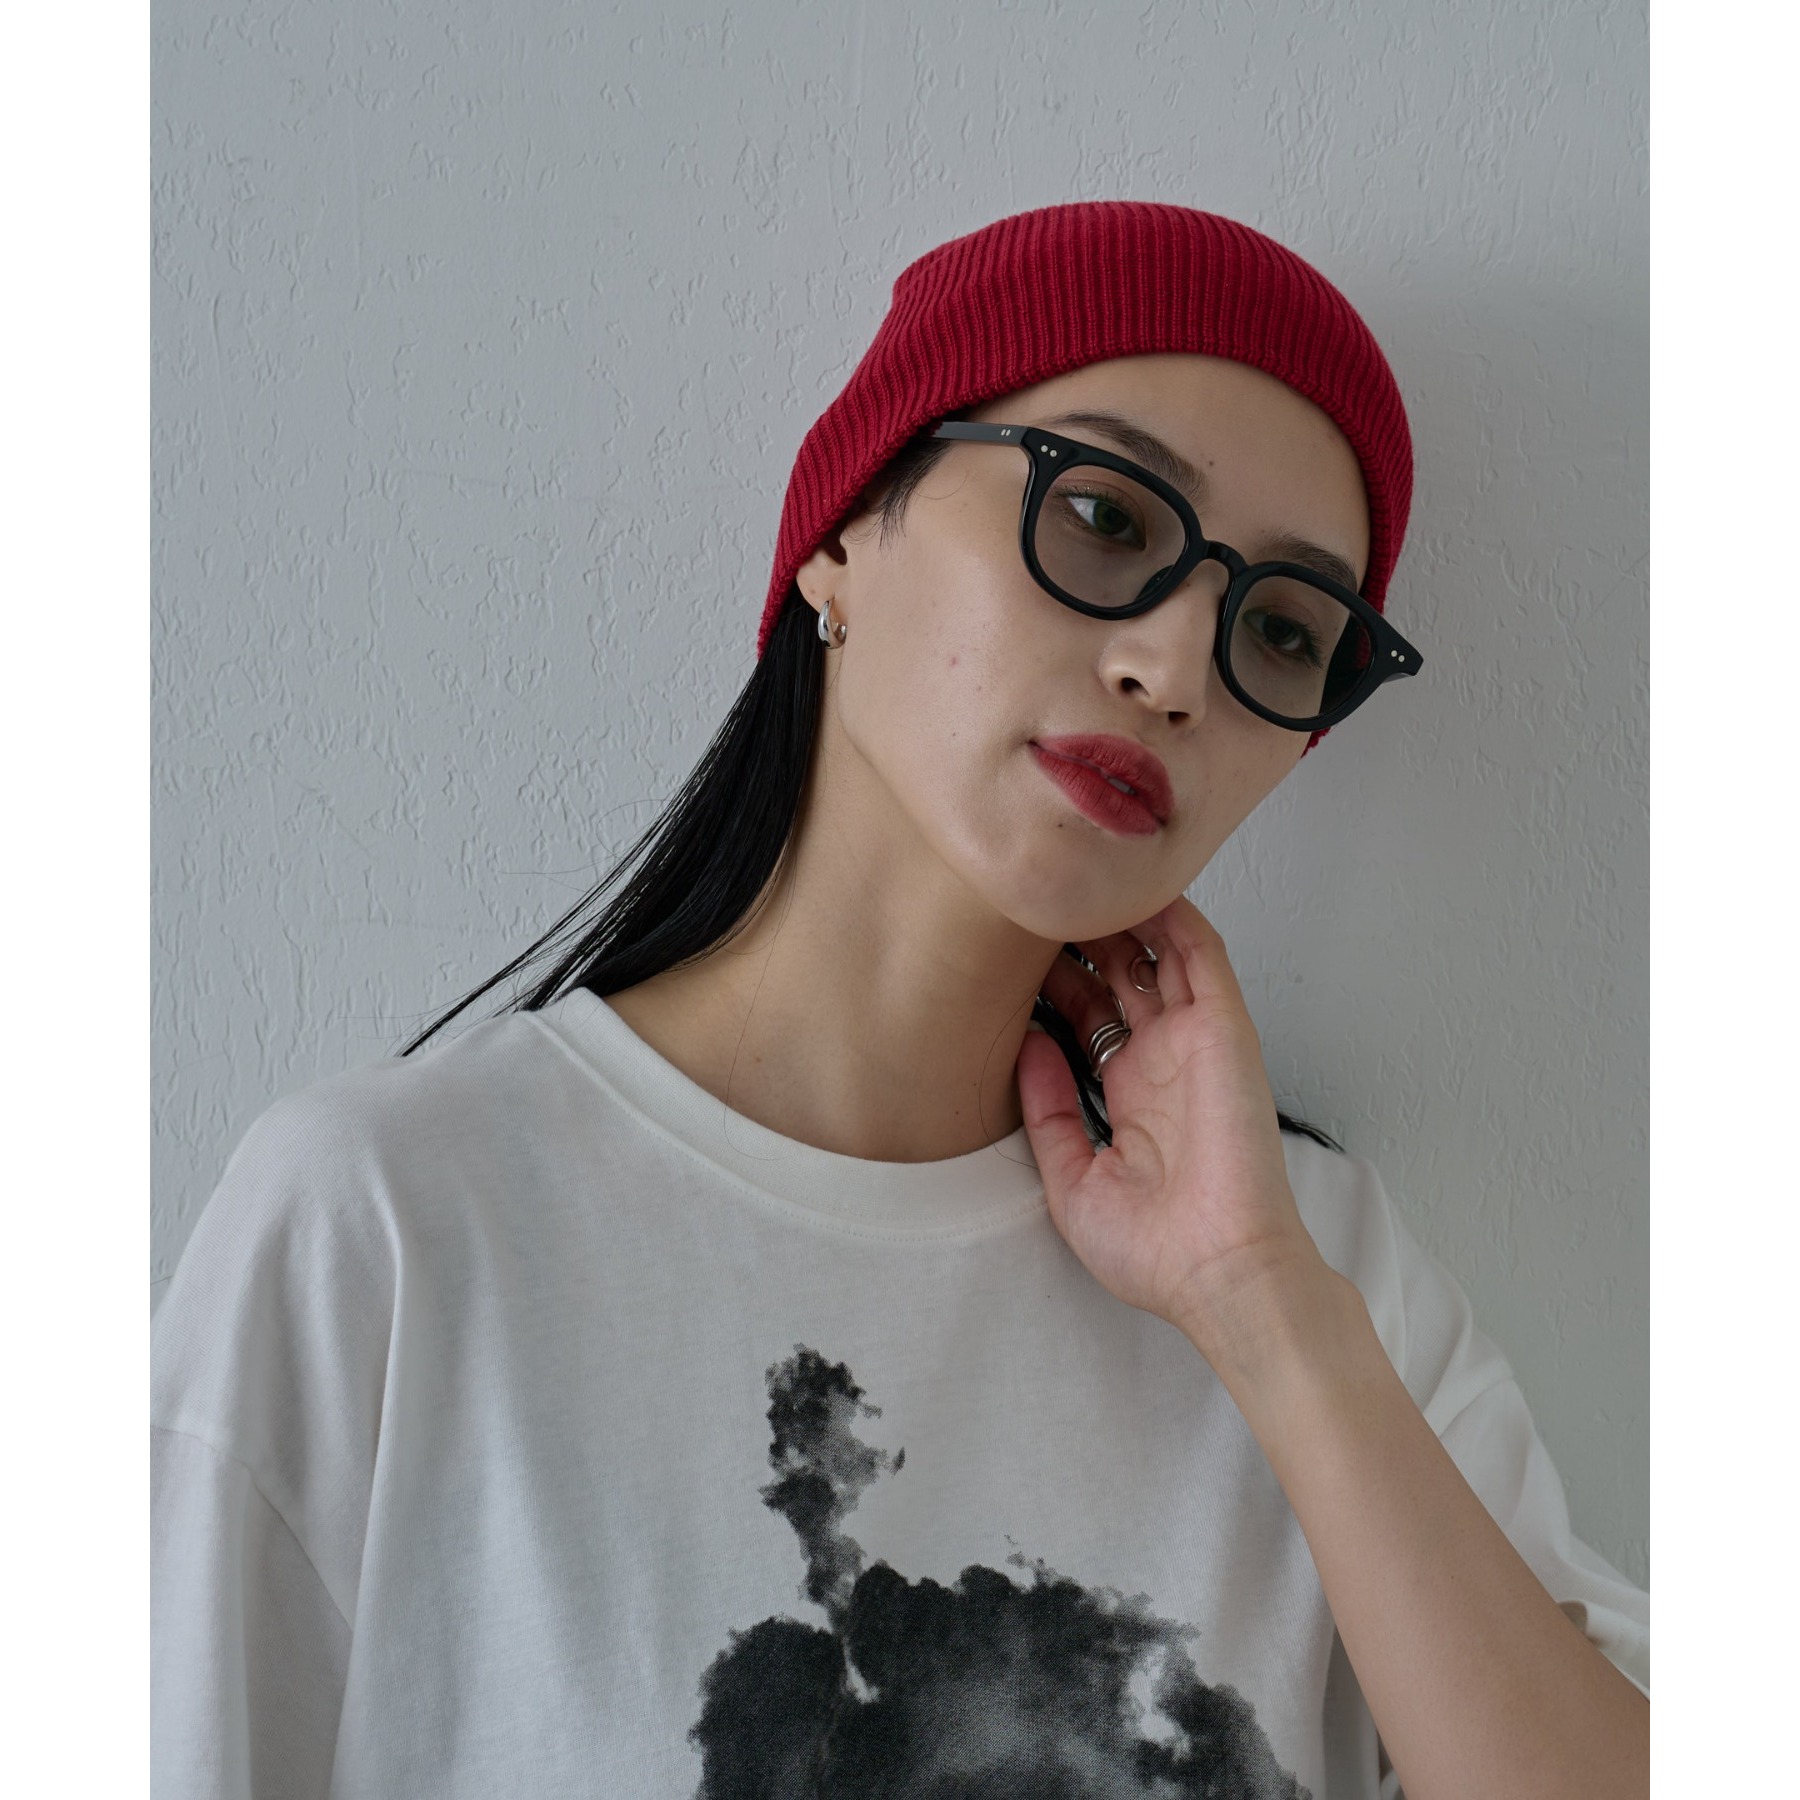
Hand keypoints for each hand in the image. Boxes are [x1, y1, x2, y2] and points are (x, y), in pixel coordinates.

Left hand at [1016, 896, 1328, 1347]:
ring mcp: (1194, 1042)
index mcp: (1129, 1095)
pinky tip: (1136, 883)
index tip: (1007, 952)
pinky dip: (1173, 917)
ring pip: (1156, 955)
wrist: (1219, 1272)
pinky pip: (1200, 956)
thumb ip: (1046, 1112)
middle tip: (1033, 902)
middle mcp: (1161, 1061)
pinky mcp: (1224, 1030)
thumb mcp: (1071, 1180)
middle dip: (1078, 939)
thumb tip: (1025, 1044)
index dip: (1051, 981)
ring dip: (1119, 916)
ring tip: (1072, 875)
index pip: (1087, 1016)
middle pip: (1117, 976)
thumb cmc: (1157, 1251)